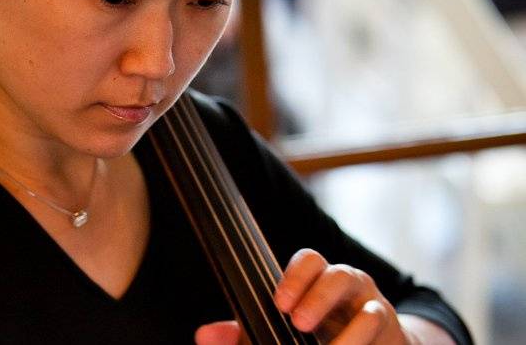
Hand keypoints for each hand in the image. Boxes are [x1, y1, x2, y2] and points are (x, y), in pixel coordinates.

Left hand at [195, 249, 412, 343]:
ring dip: (350, 332)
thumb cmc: (312, 339)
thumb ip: (241, 335)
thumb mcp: (273, 334)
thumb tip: (204, 335)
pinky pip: (384, 332)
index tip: (278, 302)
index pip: (309, 260)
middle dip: (319, 297)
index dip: (296, 276)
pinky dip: (365, 344)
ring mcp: (374, 308)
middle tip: (297, 324)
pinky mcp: (392, 334)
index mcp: (317, 280)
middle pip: (340, 274)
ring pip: (372, 307)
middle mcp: (348, 287)